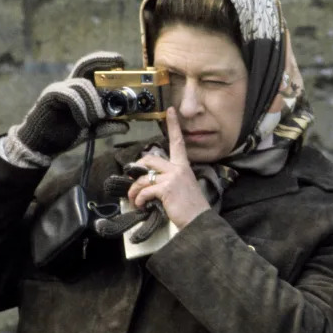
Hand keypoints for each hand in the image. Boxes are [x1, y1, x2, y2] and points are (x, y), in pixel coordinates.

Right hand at [4, 52, 128, 166]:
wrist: (41, 146)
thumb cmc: (63, 135)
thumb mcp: (90, 131)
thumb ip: (106, 126)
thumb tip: (126, 126)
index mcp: (79, 91)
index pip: (92, 70)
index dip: (105, 62)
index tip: (122, 61)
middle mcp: (69, 85)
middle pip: (85, 64)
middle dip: (102, 60)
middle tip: (119, 64)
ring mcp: (58, 89)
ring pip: (82, 85)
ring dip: (94, 102)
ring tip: (97, 118)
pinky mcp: (50, 96)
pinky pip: (70, 95)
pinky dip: (81, 108)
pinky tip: (83, 122)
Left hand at [126, 107, 210, 228]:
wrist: (199, 221)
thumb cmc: (191, 208)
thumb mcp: (183, 188)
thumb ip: (170, 179)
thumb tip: (152, 180)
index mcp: (183, 166)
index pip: (178, 142)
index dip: (173, 125)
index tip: (170, 111)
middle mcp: (178, 168)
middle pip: (150, 160)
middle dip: (137, 170)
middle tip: (133, 183)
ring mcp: (173, 177)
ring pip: (144, 177)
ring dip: (134, 190)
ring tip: (134, 199)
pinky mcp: (166, 188)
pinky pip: (145, 190)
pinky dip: (139, 200)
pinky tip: (141, 206)